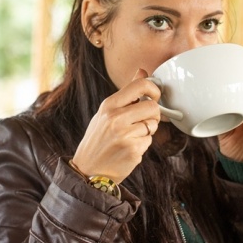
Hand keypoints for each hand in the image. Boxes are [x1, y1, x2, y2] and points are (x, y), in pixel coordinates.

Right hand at [71, 69, 160, 183]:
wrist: (87, 171)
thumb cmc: (98, 139)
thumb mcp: (106, 112)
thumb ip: (126, 93)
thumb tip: (143, 71)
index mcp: (109, 105)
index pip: (140, 85)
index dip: (154, 89)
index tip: (155, 96)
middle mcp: (116, 118)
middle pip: (153, 106)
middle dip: (154, 114)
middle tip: (145, 121)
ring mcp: (125, 135)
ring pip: (153, 124)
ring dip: (148, 130)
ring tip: (132, 136)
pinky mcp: (133, 150)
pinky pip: (149, 141)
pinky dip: (143, 145)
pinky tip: (129, 148)